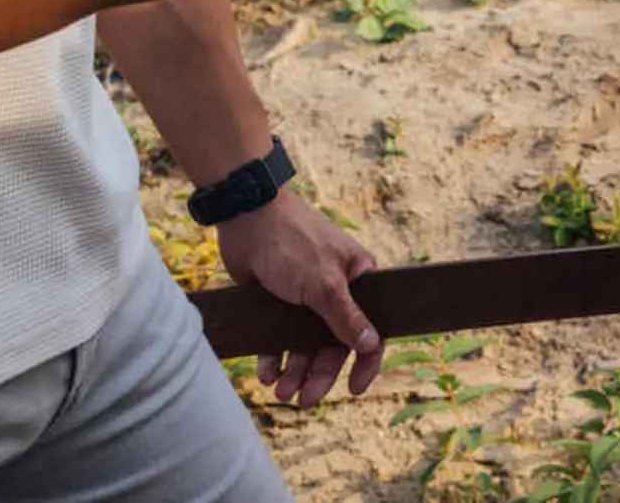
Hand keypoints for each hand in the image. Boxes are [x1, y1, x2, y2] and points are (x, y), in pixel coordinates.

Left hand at [213, 191, 383, 402]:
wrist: (246, 219)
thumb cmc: (293, 243)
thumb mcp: (324, 284)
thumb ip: (346, 318)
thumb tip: (372, 345)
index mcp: (358, 280)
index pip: (371, 328)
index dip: (365, 361)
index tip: (355, 389)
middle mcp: (335, 291)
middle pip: (333, 345)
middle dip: (319, 374)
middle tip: (304, 400)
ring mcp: (305, 298)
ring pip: (304, 346)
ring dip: (295, 371)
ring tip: (280, 392)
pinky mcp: (277, 302)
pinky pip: (279, 339)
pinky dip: (274, 358)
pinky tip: (266, 374)